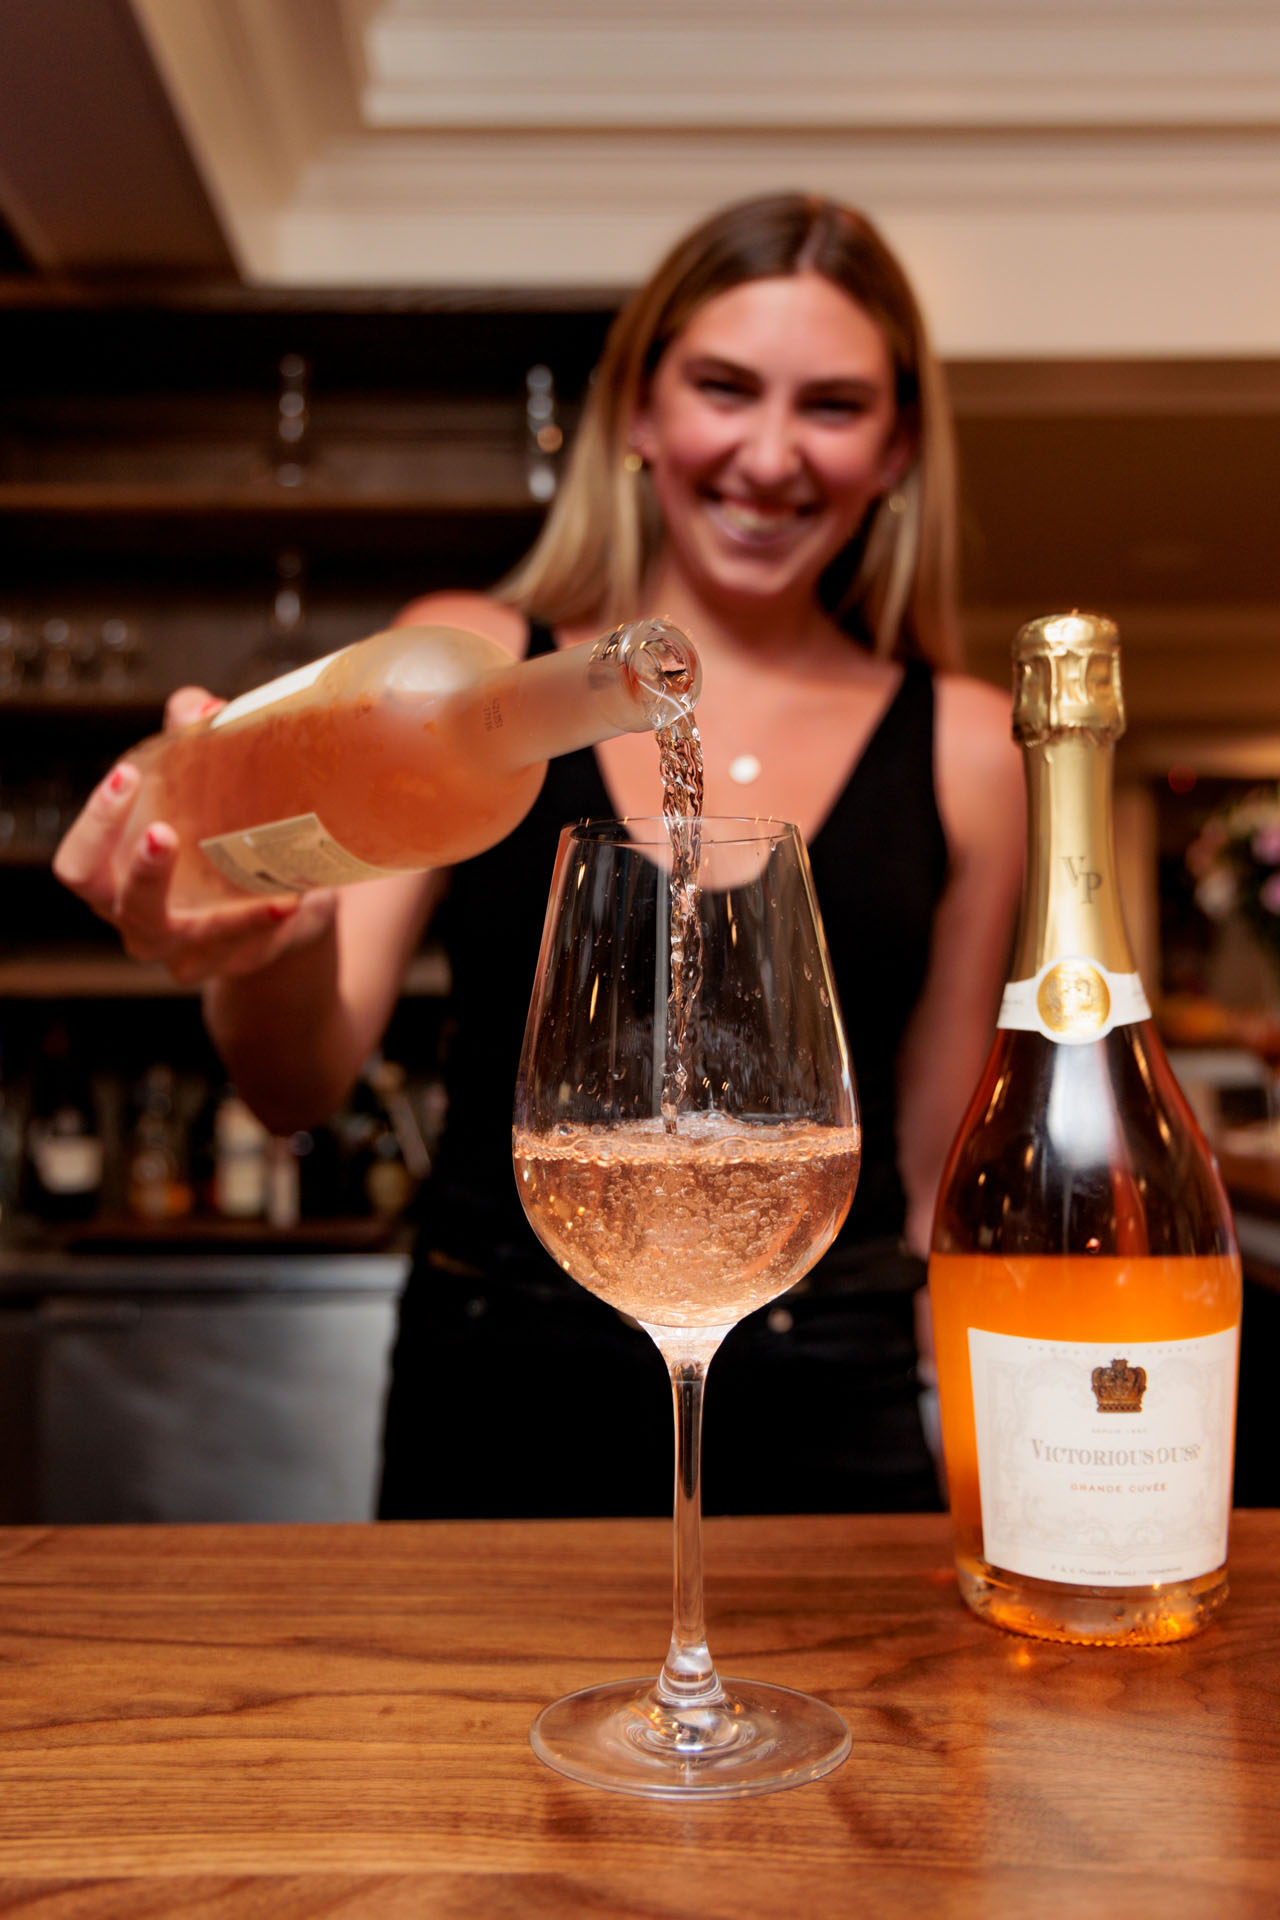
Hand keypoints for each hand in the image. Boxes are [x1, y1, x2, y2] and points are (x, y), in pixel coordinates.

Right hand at [52, 686, 337, 984]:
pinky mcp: (234, 961)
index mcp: (116, 879)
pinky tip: (296, 898)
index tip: (126, 777)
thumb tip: (206, 707)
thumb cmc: (222, 841)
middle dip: (143, 873)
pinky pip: (247, 948)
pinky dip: (269, 923)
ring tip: (270, 888)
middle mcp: (142, 921)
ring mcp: (188, 951)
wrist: (279, 907)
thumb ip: (194, 743)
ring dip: (228, 916)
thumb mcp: (206, 790)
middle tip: (164, 834)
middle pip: (121, 907)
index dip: (95, 824)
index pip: (80, 865)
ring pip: (194, 940)